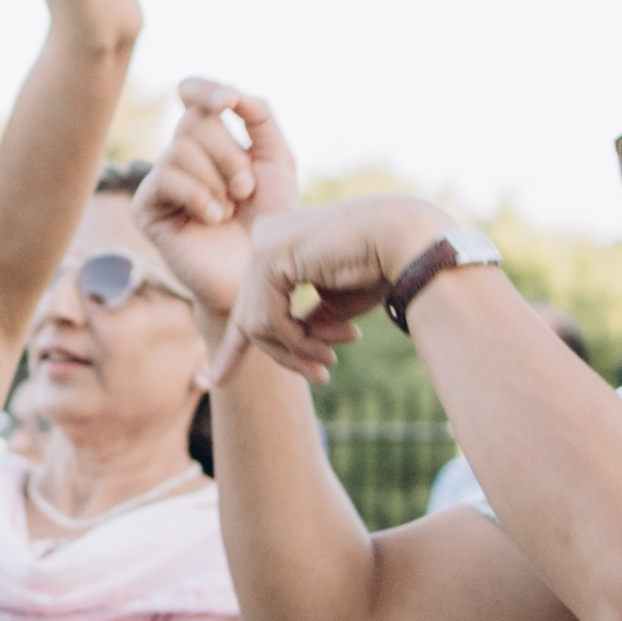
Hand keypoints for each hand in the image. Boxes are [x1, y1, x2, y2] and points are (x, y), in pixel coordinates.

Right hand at [128, 78, 292, 337]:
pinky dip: (197, 195)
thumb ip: (261, 119)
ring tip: (230, 209)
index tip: (228, 101)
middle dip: (227, 153)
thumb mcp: (278, 162)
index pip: (193, 94)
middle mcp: (182, 155)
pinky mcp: (146, 208)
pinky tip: (213, 218)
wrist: (256, 276)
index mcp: (211, 139)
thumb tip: (231, 95)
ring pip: (179, 149)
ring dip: (215, 179)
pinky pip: (165, 178)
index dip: (205, 89)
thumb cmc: (269, 222)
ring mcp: (161, 181)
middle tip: (246, 189)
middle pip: (193, 121)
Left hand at [220, 193, 468, 390]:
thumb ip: (305, 322)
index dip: (232, 348)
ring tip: (331, 362)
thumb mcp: (335, 304)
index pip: (249, 300)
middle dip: (284, 355)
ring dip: (295, 352)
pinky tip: (327, 349)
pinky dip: (296, 342)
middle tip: (321, 376)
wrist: (406, 242)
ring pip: (256, 323)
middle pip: (252, 316)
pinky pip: (270, 319)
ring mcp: (263, 243)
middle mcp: (265, 238)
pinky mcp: (269, 255)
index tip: (215, 382)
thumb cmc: (380, 268)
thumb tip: (285, 345)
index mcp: (279, 244)